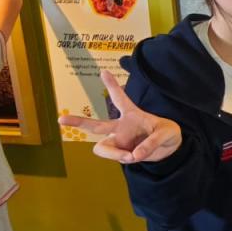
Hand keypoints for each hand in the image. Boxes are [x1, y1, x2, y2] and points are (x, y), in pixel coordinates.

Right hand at [59, 70, 181, 163]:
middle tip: (61, 118)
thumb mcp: (167, 133)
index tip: (103, 71)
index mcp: (132, 114)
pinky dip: (124, 159)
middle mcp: (121, 127)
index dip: (112, 85)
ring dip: (113, 153)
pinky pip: (116, 157)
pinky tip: (135, 157)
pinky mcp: (121, 153)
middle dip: (78, 121)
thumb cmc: (168, 134)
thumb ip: (152, 143)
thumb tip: (134, 156)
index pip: (119, 98)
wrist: (171, 150)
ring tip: (129, 156)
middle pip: (96, 125)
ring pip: (101, 147)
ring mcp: (119, 141)